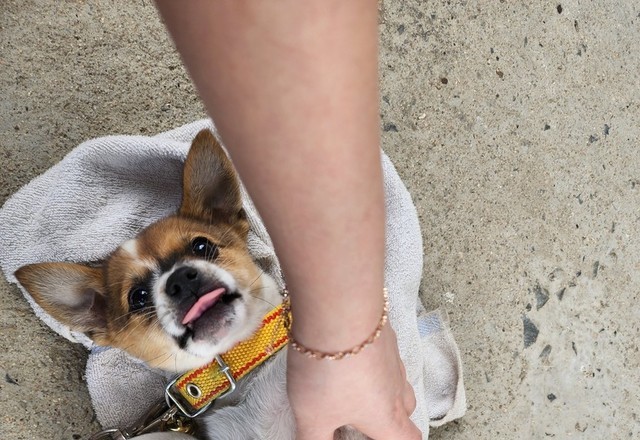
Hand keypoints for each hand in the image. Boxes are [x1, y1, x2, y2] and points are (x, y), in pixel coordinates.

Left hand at [286, 325, 420, 438]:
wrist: (339, 310)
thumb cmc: (328, 370)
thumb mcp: (312, 416)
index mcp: (385, 417)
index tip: (379, 439)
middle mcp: (396, 388)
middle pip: (408, 412)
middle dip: (393, 421)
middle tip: (368, 422)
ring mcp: (392, 357)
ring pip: (399, 381)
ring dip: (385, 390)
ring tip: (358, 389)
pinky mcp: (382, 332)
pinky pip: (385, 354)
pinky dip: (374, 361)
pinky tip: (353, 354)